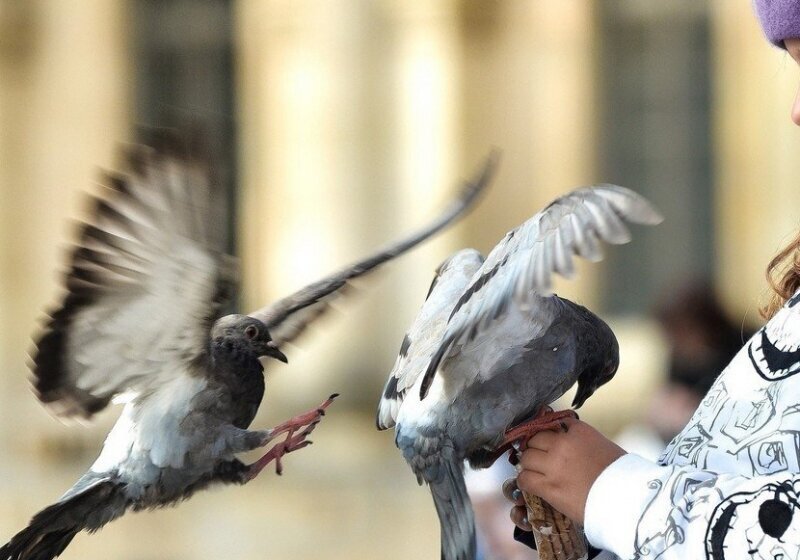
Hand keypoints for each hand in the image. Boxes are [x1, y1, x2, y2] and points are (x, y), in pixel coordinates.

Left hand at [506, 418, 624, 524]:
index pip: (554, 423)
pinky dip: (525, 480)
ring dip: (529, 464)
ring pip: (526, 457)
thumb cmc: (622, 475)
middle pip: (535, 439)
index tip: (549, 441)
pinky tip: (530, 483)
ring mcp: (553, 465)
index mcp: (579, 431)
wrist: (626, 501)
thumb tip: (569, 442)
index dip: (550, 434)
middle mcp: (563, 444)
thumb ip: (582, 441)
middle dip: (536, 448)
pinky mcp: (548, 486)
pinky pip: (525, 478)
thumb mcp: (604, 447)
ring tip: (535, 471)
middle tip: (540, 457)